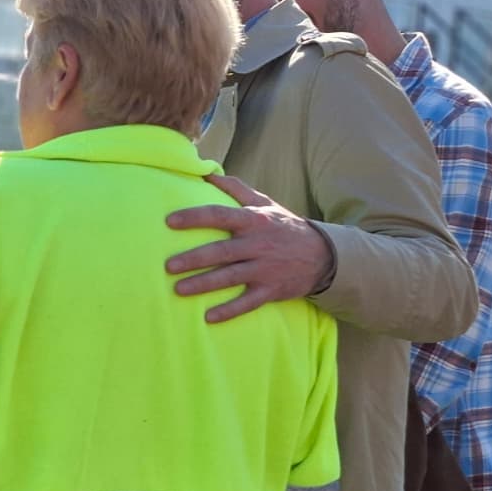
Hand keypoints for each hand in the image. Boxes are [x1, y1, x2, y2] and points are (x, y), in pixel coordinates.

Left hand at [165, 174, 333, 323]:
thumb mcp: (265, 203)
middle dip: (193, 259)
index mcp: (253, 221)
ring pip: (230, 277)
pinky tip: (208, 317)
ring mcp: (265, 269)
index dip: (194, 218)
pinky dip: (229, 311)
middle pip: (221, 251)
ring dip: (203, 284)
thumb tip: (207, 172)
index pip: (219, 215)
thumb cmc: (284, 226)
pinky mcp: (271, 290)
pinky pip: (247, 302)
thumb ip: (236, 189)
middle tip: (168, 266)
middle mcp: (258, 244)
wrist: (323, 255)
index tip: (169, 221)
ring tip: (178, 290)